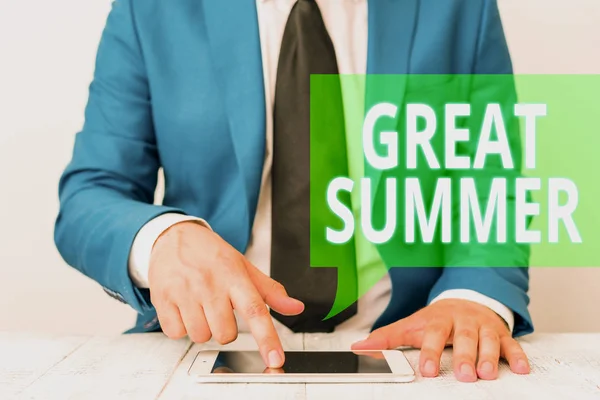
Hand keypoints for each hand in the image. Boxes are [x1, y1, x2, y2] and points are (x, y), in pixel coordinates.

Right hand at [149, 221, 303, 367]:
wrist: (174, 236)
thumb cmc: (211, 254)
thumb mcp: (244, 267)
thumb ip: (270, 291)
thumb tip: (295, 307)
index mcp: (234, 276)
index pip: (255, 310)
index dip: (267, 338)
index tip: (275, 357)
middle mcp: (210, 284)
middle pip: (225, 333)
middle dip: (225, 328)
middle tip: (219, 309)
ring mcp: (184, 292)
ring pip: (201, 336)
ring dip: (203, 328)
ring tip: (200, 306)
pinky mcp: (163, 299)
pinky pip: (176, 333)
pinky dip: (181, 327)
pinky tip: (184, 309)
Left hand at [351, 299, 529, 381]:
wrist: (465, 298)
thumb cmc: (436, 318)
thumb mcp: (411, 325)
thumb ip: (386, 338)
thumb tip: (359, 348)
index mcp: (438, 320)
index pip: (433, 335)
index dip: (431, 352)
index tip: (429, 371)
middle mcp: (461, 321)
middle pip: (464, 337)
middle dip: (465, 356)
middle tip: (464, 374)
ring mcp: (482, 326)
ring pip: (488, 340)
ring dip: (490, 356)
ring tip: (488, 373)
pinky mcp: (501, 333)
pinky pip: (511, 343)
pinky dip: (517, 355)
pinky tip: (521, 368)